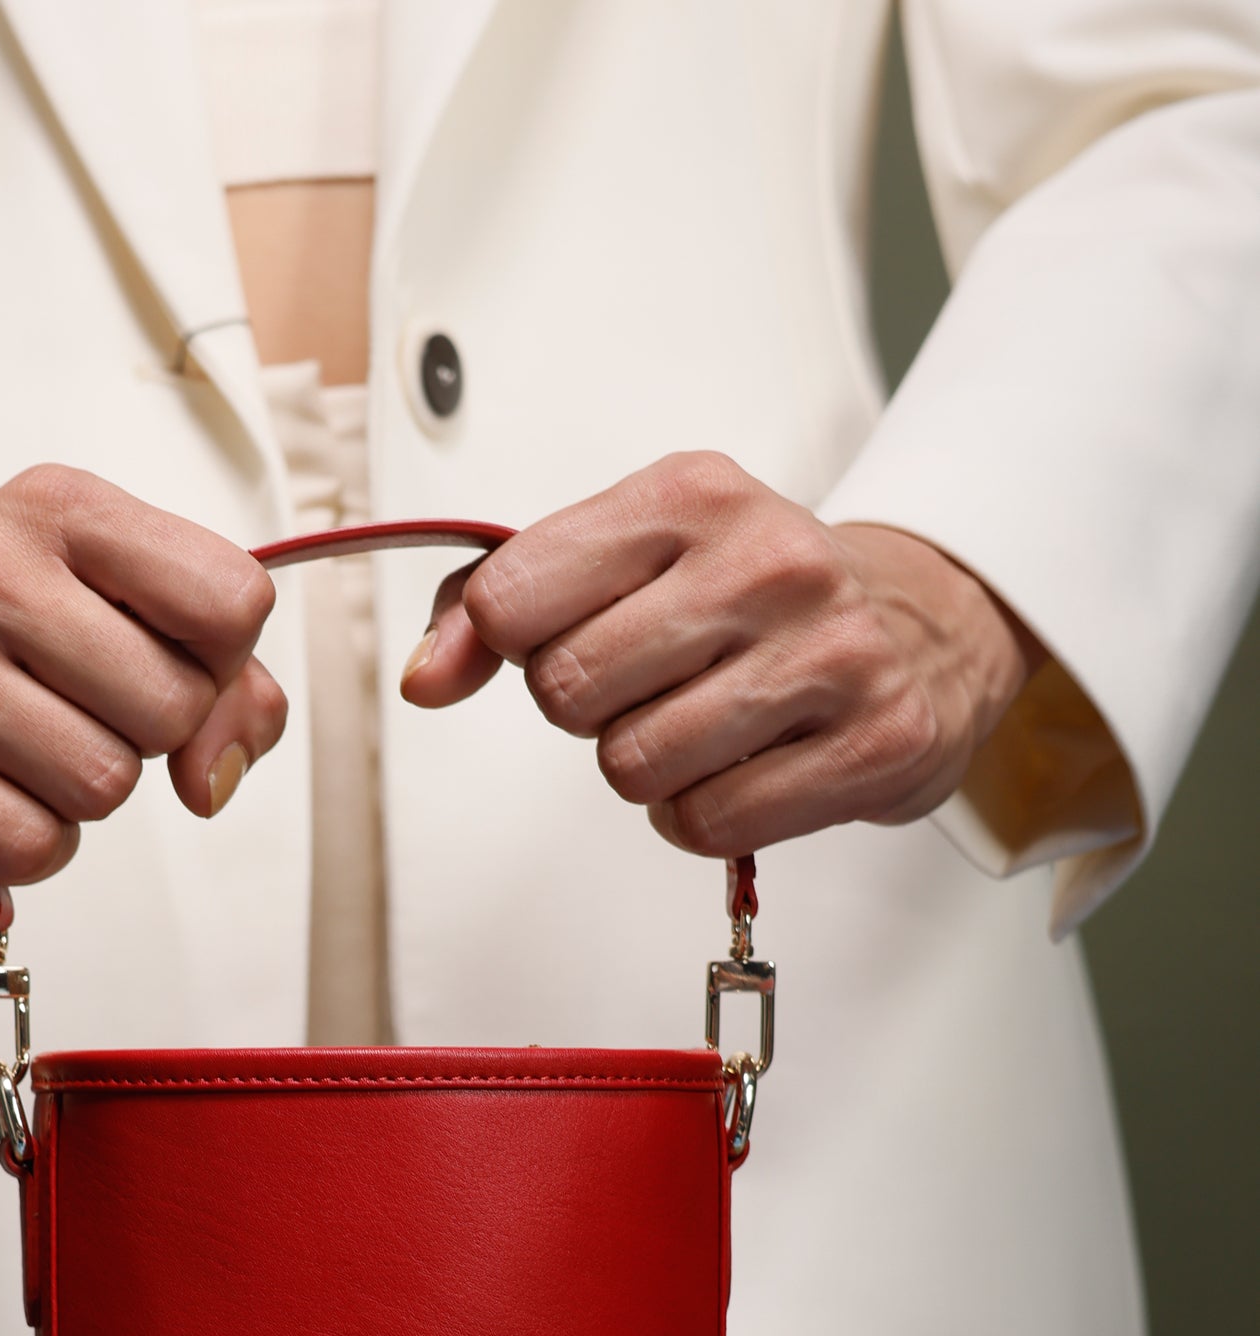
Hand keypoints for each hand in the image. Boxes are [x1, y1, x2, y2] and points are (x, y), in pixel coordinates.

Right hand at [0, 467, 288, 883]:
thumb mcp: (118, 608)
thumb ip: (226, 686)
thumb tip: (217, 776)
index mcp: (60, 508)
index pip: (229, 602)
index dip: (224, 663)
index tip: (170, 662)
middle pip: (170, 708)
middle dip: (147, 737)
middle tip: (79, 710)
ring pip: (100, 786)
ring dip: (83, 794)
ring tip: (25, 746)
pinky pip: (26, 843)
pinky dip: (31, 843)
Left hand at [399, 451, 1040, 855]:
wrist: (924, 625)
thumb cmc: (754, 598)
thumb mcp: (626, 559)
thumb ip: (498, 605)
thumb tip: (427, 675)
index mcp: (691, 497)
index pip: (513, 596)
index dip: (508, 643)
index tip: (550, 640)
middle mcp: (767, 561)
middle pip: (567, 692)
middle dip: (586, 710)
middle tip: (648, 686)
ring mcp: (829, 653)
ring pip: (633, 767)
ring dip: (647, 769)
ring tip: (703, 726)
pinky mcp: (871, 744)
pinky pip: (707, 823)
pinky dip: (703, 816)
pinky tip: (745, 767)